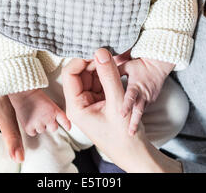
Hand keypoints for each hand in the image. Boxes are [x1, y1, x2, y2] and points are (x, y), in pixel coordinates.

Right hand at [9, 89, 70, 136]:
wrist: (23, 93)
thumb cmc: (34, 95)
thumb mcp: (48, 102)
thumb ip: (52, 112)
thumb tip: (53, 121)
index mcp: (55, 110)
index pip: (64, 121)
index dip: (67, 125)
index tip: (68, 128)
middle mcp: (49, 118)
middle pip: (54, 128)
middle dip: (49, 125)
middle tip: (43, 117)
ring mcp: (39, 124)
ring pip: (42, 130)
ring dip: (39, 125)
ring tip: (33, 115)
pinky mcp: (29, 128)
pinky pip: (33, 133)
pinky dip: (31, 128)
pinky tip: (28, 119)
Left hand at [62, 48, 181, 172]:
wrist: (136, 154)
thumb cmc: (123, 136)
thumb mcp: (116, 102)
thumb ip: (109, 75)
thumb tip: (100, 51)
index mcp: (75, 107)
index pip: (70, 73)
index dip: (81, 59)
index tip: (96, 51)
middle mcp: (79, 104)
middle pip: (81, 73)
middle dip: (93, 62)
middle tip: (107, 52)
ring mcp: (89, 103)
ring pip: (91, 76)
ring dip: (101, 68)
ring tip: (114, 60)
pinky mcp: (99, 103)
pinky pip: (100, 83)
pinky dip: (107, 75)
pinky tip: (116, 70)